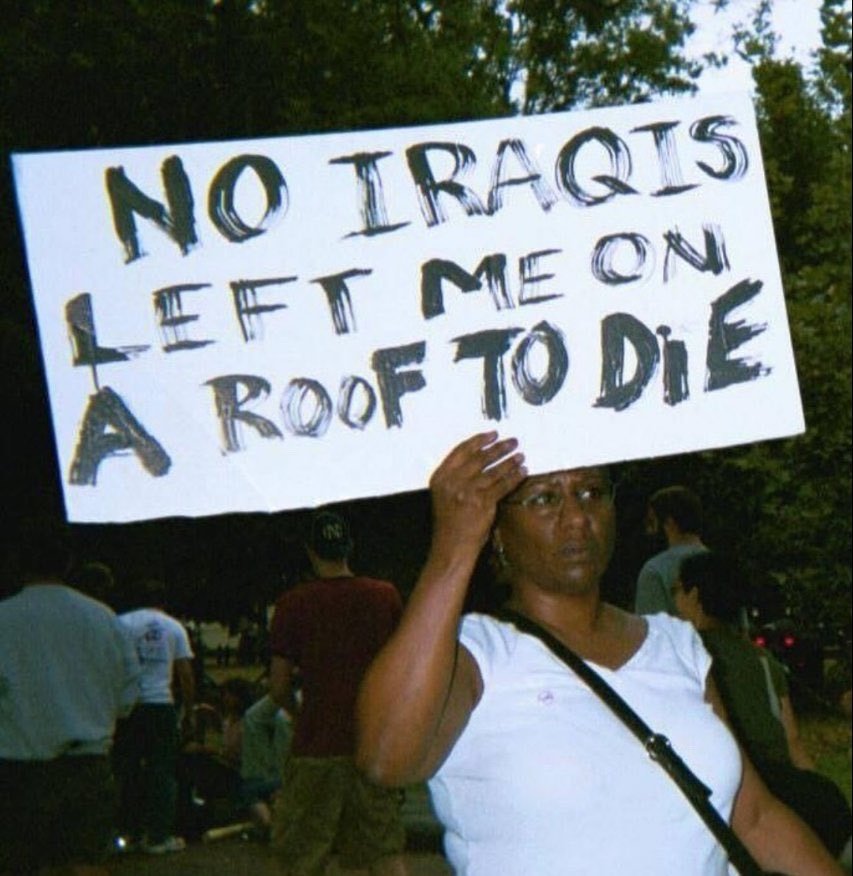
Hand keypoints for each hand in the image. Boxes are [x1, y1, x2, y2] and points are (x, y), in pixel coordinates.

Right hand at [429, 432, 526, 558]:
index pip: (461, 450)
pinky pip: (502, 486)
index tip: (493, 434)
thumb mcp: (444, 495)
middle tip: (513, 442)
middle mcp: (452, 481)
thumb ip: (456, 477)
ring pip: (493, 471)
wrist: (452, 546)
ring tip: (520, 455)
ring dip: (510, 461)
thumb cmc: (449, 522)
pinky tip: (522, 472)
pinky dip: (514, 477)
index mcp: (440, 477)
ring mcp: (467, 492)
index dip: (479, 440)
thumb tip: (480, 459)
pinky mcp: (482, 503)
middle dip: (499, 448)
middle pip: (480, 458)